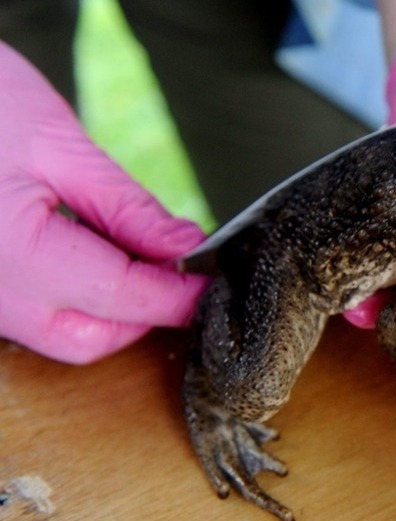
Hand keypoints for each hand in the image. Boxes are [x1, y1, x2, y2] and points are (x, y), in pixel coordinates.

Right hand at [0, 41, 208, 364]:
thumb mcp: (60, 146)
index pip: (122, 298)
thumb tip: (186, 248)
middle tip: (179, 265)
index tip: (215, 282)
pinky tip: (98, 251)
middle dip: (144, 311)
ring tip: (137, 248)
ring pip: (63, 333)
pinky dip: (78, 295)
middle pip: (92, 338)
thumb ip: (126, 208)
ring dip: (112, 306)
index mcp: (13, 255)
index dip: (179, 296)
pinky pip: (37, 313)